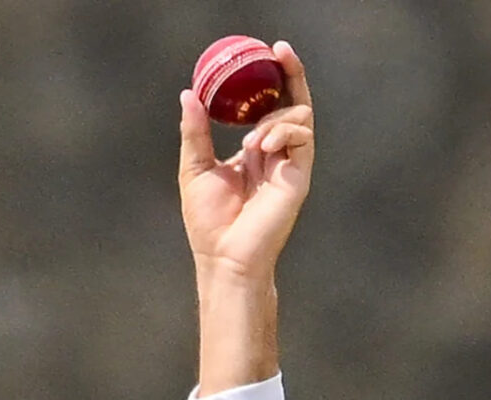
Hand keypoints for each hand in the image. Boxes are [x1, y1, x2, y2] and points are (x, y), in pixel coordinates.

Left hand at [180, 43, 314, 282]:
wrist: (225, 257)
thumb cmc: (210, 224)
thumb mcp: (195, 168)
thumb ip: (195, 131)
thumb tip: (188, 94)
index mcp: (253, 152)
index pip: (268, 106)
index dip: (269, 80)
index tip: (262, 54)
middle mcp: (274, 155)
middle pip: (292, 102)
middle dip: (290, 74)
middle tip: (279, 51)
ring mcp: (289, 165)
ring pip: (299, 116)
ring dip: (275, 117)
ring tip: (253, 141)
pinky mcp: (298, 176)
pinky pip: (302, 137)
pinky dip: (284, 132)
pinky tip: (263, 145)